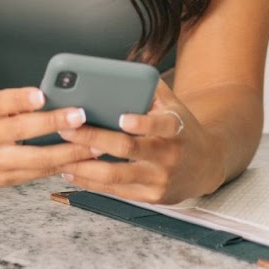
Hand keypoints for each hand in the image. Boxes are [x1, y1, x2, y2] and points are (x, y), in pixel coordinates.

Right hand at [0, 86, 102, 189]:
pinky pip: (36, 175)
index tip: (41, 94)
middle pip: (22, 132)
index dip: (21, 100)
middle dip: (54, 124)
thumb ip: (13, 103)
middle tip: (81, 117)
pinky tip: (80, 163)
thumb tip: (53, 99)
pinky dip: (60, 168)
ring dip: (68, 153)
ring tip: (94, 146)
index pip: (2, 103)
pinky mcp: (3, 181)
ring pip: (35, 160)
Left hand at [56, 80, 223, 204]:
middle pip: (127, 149)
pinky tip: (72, 172)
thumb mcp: (174, 104)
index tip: (121, 117)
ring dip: (85, 165)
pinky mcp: (150, 197)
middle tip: (67, 127)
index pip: (160, 124)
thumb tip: (117, 72)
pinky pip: (116, 191)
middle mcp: (169, 155)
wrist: (206, 165)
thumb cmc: (181, 128)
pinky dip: (91, 182)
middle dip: (93, 138)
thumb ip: (149, 88)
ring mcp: (159, 179)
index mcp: (175, 128)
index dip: (141, 123)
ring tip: (61, 154)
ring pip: (116, 175)